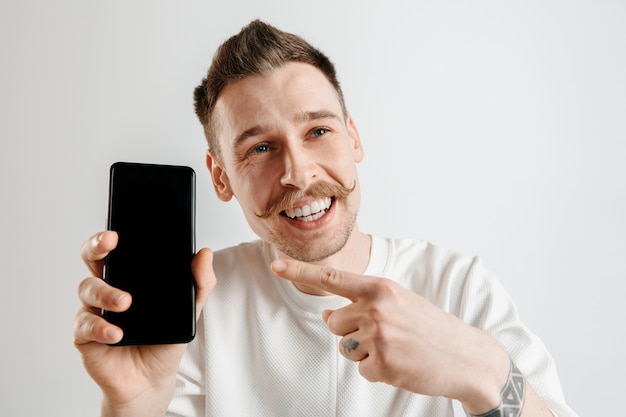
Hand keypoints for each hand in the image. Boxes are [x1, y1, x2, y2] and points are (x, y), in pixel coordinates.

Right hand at [74, 231, 215, 415]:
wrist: (152, 379)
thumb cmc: (165, 338)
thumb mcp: (189, 310)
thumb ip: (200, 283)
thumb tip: (205, 254)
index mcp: (130, 276)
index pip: (117, 248)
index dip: (111, 235)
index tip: (118, 231)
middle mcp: (108, 287)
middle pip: (93, 257)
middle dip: (96, 246)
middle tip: (110, 245)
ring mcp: (95, 310)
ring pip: (87, 288)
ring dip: (105, 292)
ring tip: (125, 302)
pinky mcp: (85, 335)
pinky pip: (84, 324)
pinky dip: (100, 326)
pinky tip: (116, 333)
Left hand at [271, 258, 510, 413]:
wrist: (466, 356)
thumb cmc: (430, 326)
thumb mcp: (399, 302)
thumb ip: (362, 302)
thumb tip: (327, 313)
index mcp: (381, 288)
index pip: (332, 277)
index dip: (300, 272)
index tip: (276, 267)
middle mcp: (376, 309)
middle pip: (333, 322)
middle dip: (349, 331)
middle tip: (383, 334)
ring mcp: (379, 338)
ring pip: (345, 347)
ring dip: (364, 351)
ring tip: (395, 348)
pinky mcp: (382, 365)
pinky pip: (362, 369)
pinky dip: (377, 370)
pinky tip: (400, 364)